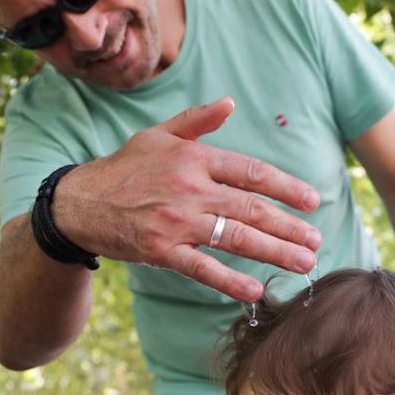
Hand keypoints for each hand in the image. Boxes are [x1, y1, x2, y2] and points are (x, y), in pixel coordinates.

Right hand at [53, 97, 321, 301]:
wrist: (78, 203)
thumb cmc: (122, 168)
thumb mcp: (158, 135)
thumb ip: (197, 121)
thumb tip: (230, 103)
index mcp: (194, 159)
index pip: (251, 172)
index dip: (286, 187)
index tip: (312, 200)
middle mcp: (189, 189)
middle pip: (252, 208)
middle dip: (290, 226)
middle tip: (316, 239)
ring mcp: (176, 222)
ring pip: (236, 238)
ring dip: (275, 252)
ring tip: (304, 263)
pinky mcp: (161, 251)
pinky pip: (203, 269)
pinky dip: (230, 281)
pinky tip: (256, 291)